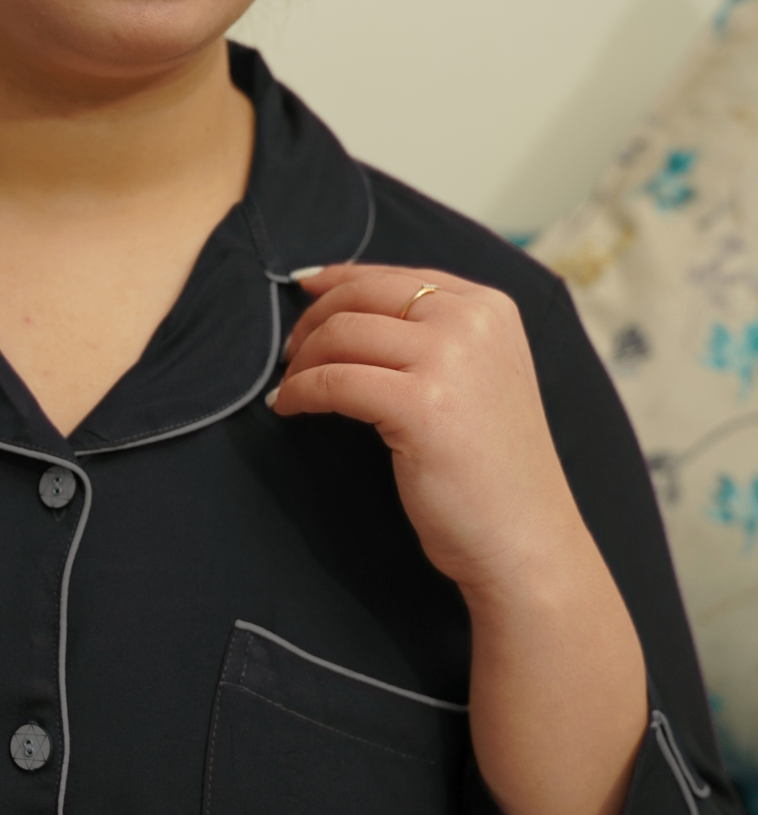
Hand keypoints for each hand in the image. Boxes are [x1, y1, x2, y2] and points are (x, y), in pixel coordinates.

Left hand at [269, 263, 583, 606]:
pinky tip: (288, 408)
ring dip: (302, 360)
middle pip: (363, 295)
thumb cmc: (492, 470)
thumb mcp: (479, 376)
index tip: (306, 291)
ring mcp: (449, 359)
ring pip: (342, 333)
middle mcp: (473, 321)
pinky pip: (332, 381)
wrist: (525, 539)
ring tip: (290, 386)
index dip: (340, 279)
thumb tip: (347, 306)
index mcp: (490, 308)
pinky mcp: (420, 404)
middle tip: (289, 353)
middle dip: (313, 319)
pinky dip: (299, 392)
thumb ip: (434, 335)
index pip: (396, 274)